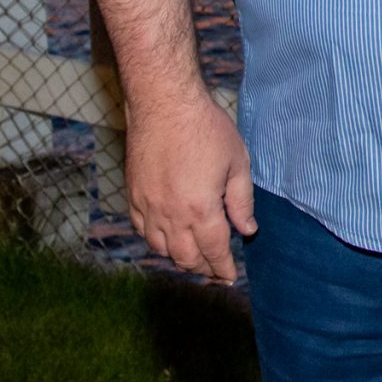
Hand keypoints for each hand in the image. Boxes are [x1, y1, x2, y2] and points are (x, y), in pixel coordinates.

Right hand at [125, 90, 255, 283]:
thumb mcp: (237, 162)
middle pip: (186, 257)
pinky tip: (167, 238)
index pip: (214, 251)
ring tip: (194, 257)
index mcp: (201, 210)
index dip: (223, 268)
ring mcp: (148, 207)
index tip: (230, 277)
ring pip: (161, 249)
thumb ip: (242, 201)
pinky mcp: (133, 196)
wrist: (164, 104)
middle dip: (203, 268)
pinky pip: (142, 231)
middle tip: (215, 270)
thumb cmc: (205, 128)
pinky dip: (156, 241)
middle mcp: (171, 215)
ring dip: (179, 258)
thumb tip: (247, 230)